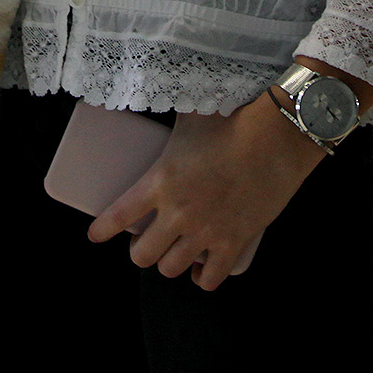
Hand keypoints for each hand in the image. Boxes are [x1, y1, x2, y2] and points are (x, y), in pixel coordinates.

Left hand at [88, 95, 323, 291]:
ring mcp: (206, 231)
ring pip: (171, 269)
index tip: (95, 235)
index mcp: (160, 180)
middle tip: (149, 241)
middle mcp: (178, 212)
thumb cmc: (232, 120)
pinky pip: (209, 279)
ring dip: (171, 263)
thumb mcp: (190, 117)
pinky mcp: (233, 242)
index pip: (117, 216)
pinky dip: (202, 277)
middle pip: (142, 255)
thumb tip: (153, 94)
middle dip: (142, 251)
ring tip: (176, 252)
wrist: (276, 137)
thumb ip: (168, 116)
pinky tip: (201, 270)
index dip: (102, 230)